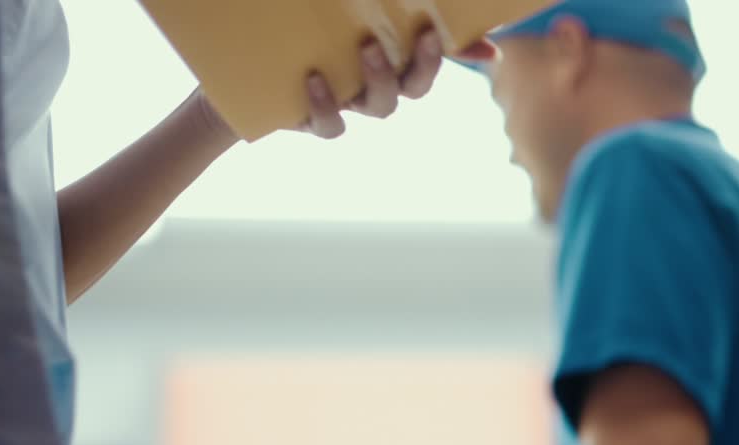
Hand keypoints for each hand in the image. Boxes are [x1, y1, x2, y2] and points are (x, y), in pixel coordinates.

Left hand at [299, 29, 496, 138]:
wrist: (252, 68)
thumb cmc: (315, 40)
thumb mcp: (359, 24)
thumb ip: (412, 26)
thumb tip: (487, 47)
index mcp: (389, 67)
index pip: (427, 68)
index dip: (438, 56)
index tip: (434, 30)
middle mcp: (374, 90)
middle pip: (411, 90)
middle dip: (421, 65)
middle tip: (419, 33)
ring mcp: (347, 105)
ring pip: (379, 108)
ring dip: (380, 79)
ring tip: (367, 47)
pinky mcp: (313, 120)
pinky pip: (331, 126)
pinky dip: (326, 106)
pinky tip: (315, 79)